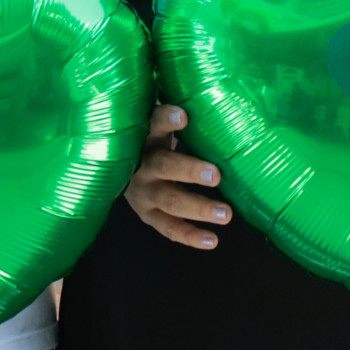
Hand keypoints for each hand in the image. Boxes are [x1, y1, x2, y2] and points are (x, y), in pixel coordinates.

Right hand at [126, 105, 230, 248]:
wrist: (119, 168)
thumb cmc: (157, 141)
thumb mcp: (162, 128)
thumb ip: (184, 121)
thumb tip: (229, 108)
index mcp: (144, 136)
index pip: (152, 123)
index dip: (166, 119)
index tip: (184, 115)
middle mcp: (140, 164)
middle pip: (163, 166)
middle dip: (190, 171)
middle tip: (216, 175)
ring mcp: (141, 192)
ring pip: (170, 200)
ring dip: (198, 208)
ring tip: (226, 214)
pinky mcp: (146, 214)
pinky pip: (168, 228)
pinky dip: (190, 235)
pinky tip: (212, 240)